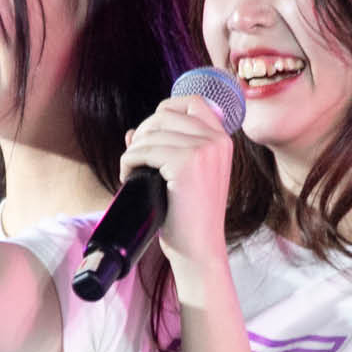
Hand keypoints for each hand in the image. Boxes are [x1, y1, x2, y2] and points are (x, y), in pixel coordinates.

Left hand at [120, 94, 232, 273]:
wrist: (198, 249)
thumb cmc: (188, 217)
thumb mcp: (183, 176)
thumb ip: (165, 148)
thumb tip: (130, 133)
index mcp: (223, 140)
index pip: (191, 102)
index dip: (164, 112)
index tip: (150, 136)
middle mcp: (218, 140)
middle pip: (165, 114)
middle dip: (143, 133)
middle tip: (136, 159)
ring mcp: (205, 150)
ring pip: (151, 132)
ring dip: (134, 150)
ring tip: (132, 172)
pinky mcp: (187, 163)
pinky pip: (143, 150)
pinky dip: (129, 161)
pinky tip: (130, 177)